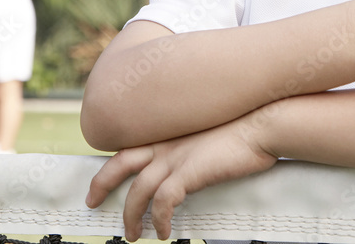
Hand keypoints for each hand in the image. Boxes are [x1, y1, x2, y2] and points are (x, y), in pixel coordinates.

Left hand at [85, 114, 276, 240]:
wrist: (263, 122)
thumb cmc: (244, 126)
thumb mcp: (209, 130)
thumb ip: (192, 144)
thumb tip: (190, 163)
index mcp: (168, 131)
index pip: (129, 145)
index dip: (112, 163)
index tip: (103, 177)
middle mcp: (166, 143)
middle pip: (119, 164)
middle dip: (101, 184)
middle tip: (92, 202)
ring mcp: (176, 158)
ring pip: (137, 191)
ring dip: (131, 216)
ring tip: (134, 235)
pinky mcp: (189, 173)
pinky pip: (163, 203)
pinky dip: (159, 220)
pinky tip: (165, 232)